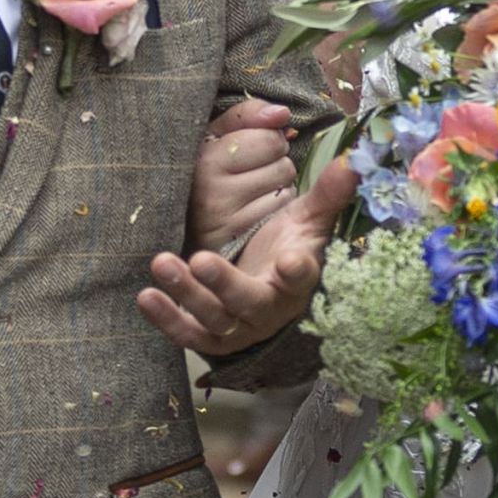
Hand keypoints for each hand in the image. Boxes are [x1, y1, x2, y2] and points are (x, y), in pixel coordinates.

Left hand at [140, 156, 353, 356]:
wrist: (266, 287)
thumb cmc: (287, 247)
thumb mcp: (307, 220)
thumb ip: (327, 193)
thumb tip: (351, 161)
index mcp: (298, 279)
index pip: (301, 276)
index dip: (297, 271)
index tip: (292, 261)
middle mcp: (269, 308)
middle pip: (248, 302)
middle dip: (224, 284)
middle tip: (200, 260)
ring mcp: (238, 325)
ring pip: (213, 319)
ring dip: (186, 294)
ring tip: (162, 263)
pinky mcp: (210, 335)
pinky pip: (187, 333)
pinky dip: (166, 319)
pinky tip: (146, 295)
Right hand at [187, 98, 297, 254]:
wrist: (182, 224)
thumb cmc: (203, 172)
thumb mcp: (214, 136)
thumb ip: (247, 116)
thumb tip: (282, 113)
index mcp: (204, 156)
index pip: (270, 137)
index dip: (268, 140)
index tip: (248, 149)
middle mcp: (210, 186)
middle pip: (283, 163)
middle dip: (275, 163)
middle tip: (252, 172)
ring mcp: (224, 216)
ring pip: (286, 188)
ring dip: (278, 186)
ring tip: (253, 191)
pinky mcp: (238, 237)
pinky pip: (281, 211)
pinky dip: (276, 209)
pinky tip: (255, 210)